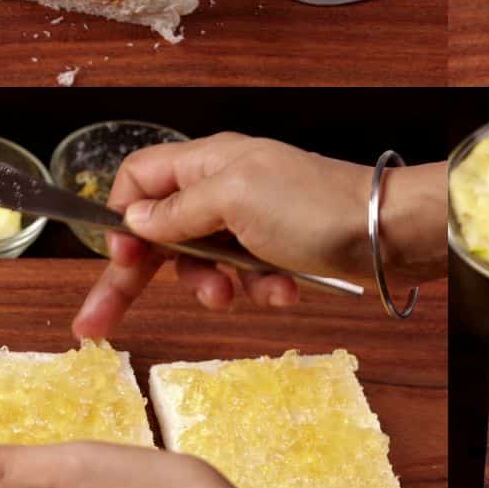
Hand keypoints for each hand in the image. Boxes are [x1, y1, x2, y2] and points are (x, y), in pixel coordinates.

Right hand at [74, 133, 447, 334]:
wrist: (390, 233)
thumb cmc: (315, 207)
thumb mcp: (235, 200)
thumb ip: (179, 211)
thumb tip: (134, 220)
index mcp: (207, 163)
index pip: (138, 181)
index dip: (122, 221)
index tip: (121, 260)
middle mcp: (224, 187)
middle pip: (160, 232)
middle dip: (140, 276)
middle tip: (98, 325)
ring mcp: (253, 220)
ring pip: (202, 263)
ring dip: (214, 284)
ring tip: (237, 293)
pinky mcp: (280, 251)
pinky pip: (246, 278)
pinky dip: (260, 289)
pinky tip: (284, 292)